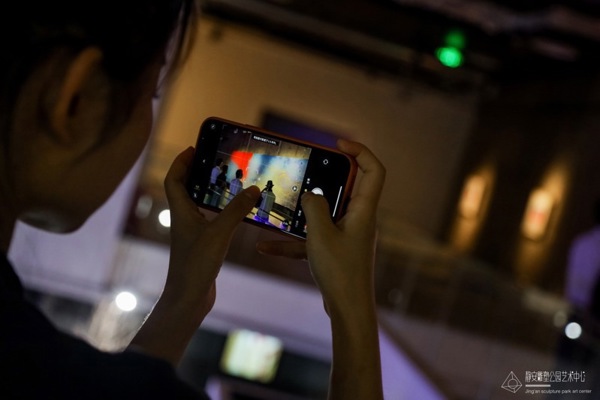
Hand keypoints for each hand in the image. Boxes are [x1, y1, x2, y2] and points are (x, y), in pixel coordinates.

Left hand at [131, 147, 259, 365]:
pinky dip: (220, 211)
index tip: (194, 148)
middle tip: (215, 161)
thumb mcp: (219, 233)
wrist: (188, 298)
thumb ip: (237, 210)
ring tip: (228, 182)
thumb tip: (254, 190)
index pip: (174, 179)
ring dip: (210, 192)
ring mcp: (192, 233)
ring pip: (198, 205)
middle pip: (185, 189)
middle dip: (197, 173)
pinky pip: (210, 220)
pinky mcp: (202, 245)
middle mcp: (184, 220)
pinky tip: (236, 212)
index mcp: (181, 212)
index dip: (181, 162)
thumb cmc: (196, 265)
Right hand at [257, 139, 385, 309]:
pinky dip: (293, 241)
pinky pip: (313, 239)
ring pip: (325, 213)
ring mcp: (347, 235)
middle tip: (305, 169)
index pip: (373, 171)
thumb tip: (311, 194)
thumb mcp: (321, 234)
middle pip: (347, 187)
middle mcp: (359, 219)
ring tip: (281, 204)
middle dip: (324, 177)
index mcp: (364, 210)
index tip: (337, 144)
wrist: (348, 310)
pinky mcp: (336, 250)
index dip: (360, 151)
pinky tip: (266, 247)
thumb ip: (314, 207)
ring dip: (304, 211)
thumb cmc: (340, 272)